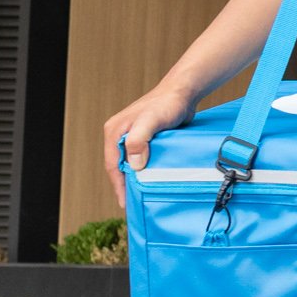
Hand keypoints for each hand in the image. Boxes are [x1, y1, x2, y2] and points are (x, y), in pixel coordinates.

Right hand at [103, 80, 199, 203]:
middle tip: (134, 205)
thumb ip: (139, 140)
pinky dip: (145, 169)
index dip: (118, 185)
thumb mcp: (152, 121)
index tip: (125, 203)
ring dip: (135, 178)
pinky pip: (142, 157)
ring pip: (130, 162)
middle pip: (119, 165)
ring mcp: (132, 135)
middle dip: (125, 185)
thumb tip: (134, 165)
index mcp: (115, 132)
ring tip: (142, 196)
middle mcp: (120, 134)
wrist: (183, 92)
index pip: (113, 165)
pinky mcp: (145, 137)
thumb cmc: (167, 104)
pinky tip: (152, 180)